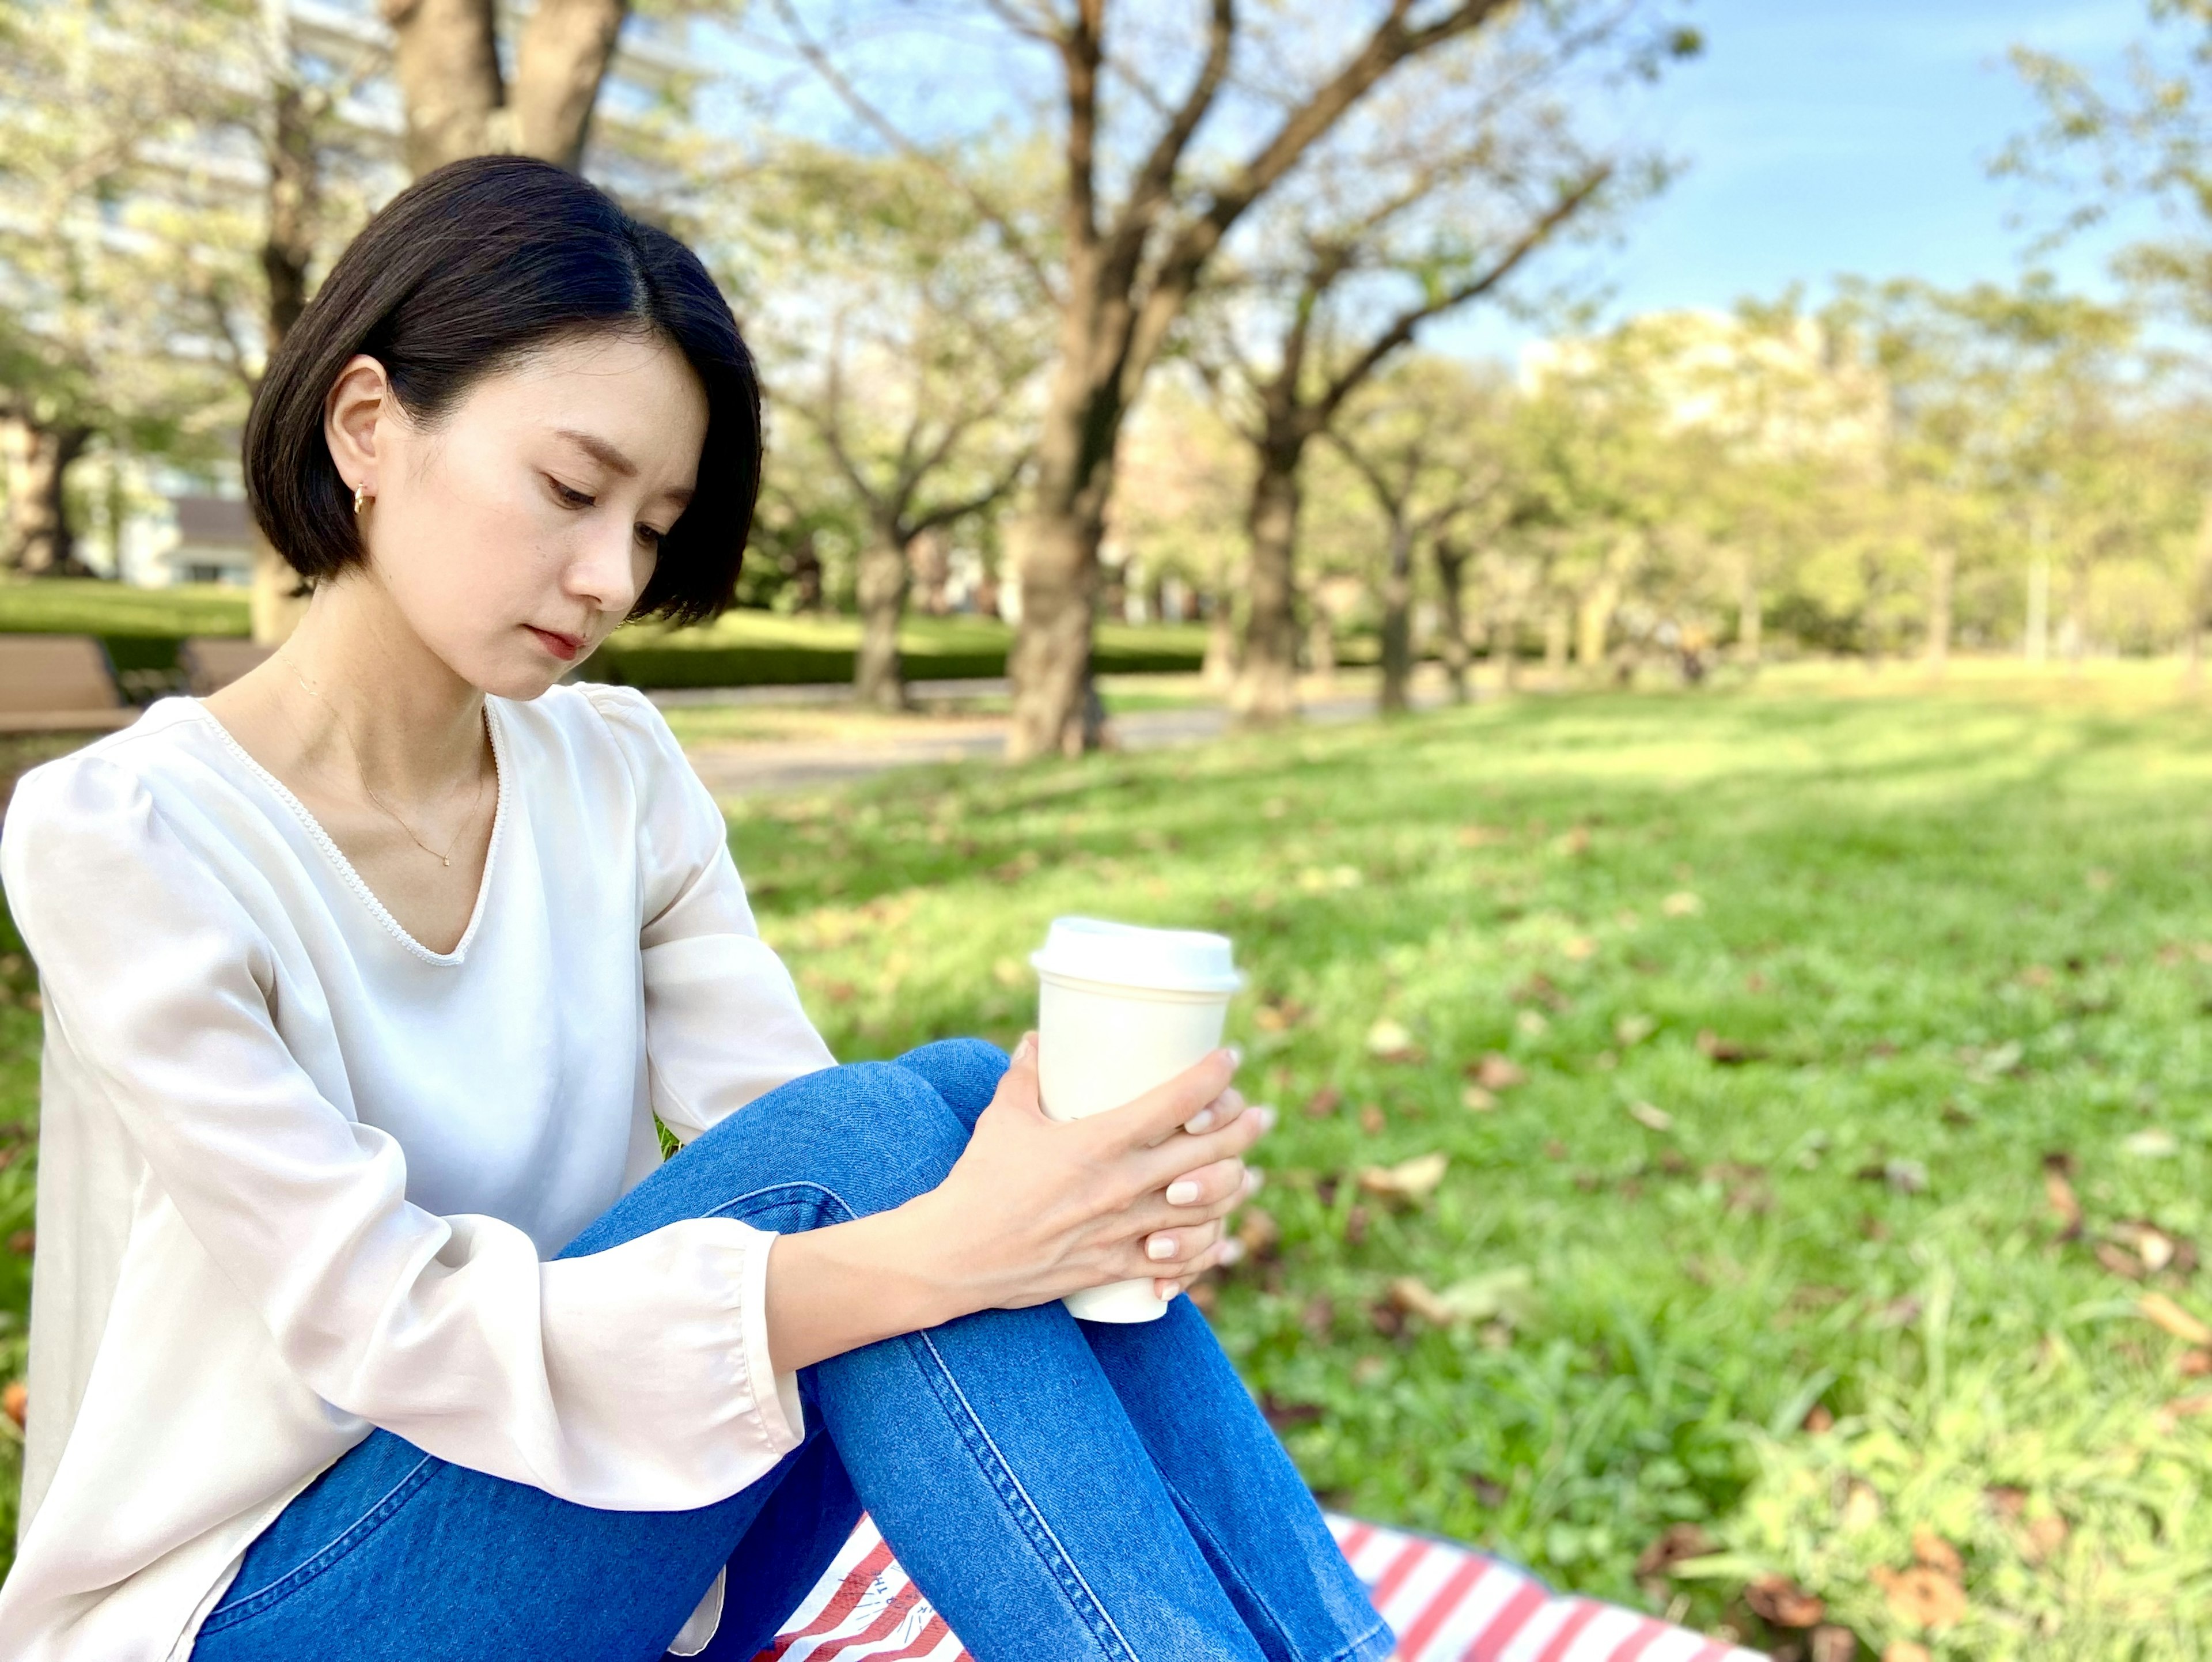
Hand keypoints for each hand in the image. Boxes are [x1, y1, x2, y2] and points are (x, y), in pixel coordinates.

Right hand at [907, 1033, 1271, 1315]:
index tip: (1230, 1058)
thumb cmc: (978, 1181)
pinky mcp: (1115, 1266)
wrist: (956, 1256)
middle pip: (1209, 1155)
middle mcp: (1123, 1185)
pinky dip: (1205, 1253)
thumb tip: (1038, 1040)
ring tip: (1252, 1175)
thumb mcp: (1003, 1117)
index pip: (1178, 1102)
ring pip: (1205, 1209)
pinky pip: (1177, 1263)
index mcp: (1102, 1141)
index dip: (1214, 1076)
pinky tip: (1223, 1243)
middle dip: (1243, 1130)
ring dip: (1236, 1189)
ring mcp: (1124, 1230)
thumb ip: (1026, 1075)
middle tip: (1261, 1115)